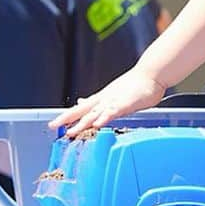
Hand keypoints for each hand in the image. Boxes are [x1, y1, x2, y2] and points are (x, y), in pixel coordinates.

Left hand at [51, 68, 165, 136]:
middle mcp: (104, 100)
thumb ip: (98, 101)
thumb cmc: (136, 86)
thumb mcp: (113, 94)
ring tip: (72, 131)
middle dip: (68, 118)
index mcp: (102, 99)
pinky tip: (97, 124)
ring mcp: (114, 101)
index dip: (67, 115)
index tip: (55, 123)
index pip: (80, 108)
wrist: (151, 75)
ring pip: (96, 113)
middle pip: (83, 110)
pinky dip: (105, 118)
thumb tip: (82, 102)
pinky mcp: (126, 103)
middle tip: (53, 125)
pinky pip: (114, 111)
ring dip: (83, 122)